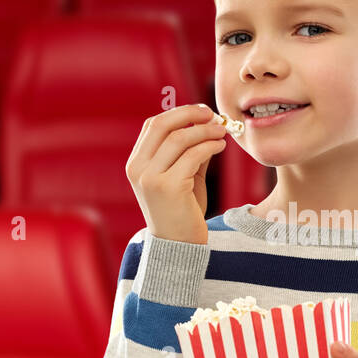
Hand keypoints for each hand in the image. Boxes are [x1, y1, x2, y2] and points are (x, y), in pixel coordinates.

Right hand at [125, 103, 227, 244]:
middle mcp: (138, 169)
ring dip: (205, 130)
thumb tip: (207, 124)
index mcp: (136, 164)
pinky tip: (220, 146)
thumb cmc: (182, 211)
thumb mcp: (183, 176)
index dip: (178, 113)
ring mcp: (150, 178)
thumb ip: (189, 151)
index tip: (201, 112)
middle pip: (163, 125)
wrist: (179, 246)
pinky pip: (192, 156)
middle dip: (190, 114)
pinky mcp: (168, 187)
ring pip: (180, 139)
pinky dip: (209, 145)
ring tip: (222, 131)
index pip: (153, 125)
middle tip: (212, 114)